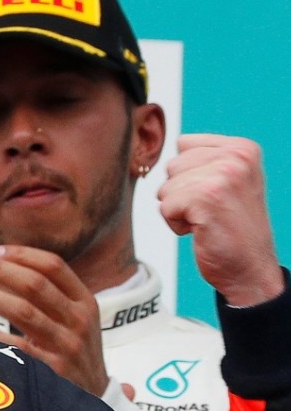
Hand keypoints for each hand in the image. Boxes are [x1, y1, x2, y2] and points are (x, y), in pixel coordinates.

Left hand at [0, 245, 109, 395]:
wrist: (96, 397)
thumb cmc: (73, 347)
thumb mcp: (74, 316)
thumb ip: (47, 292)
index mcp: (84, 300)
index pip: (52, 265)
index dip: (20, 255)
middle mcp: (78, 320)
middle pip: (34, 284)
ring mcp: (66, 345)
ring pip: (22, 311)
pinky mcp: (52, 370)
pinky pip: (15, 346)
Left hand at [158, 133, 283, 306]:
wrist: (249, 269)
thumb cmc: (231, 227)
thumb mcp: (226, 180)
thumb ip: (202, 158)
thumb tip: (161, 141)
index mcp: (242, 148)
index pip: (183, 145)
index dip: (189, 174)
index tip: (216, 194)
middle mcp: (236, 157)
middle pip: (171, 165)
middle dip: (182, 192)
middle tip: (212, 211)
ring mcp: (222, 176)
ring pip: (166, 187)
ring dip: (179, 209)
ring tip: (208, 220)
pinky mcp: (205, 198)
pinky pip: (164, 206)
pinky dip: (175, 223)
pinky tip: (202, 230)